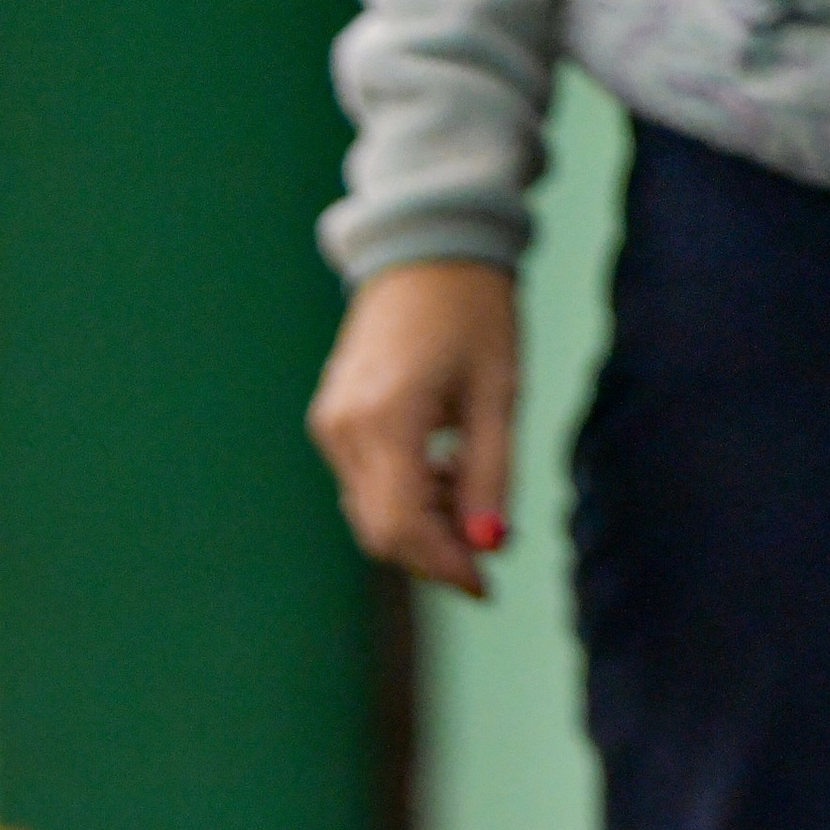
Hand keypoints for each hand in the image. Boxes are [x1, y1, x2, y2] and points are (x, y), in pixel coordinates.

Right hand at [308, 261, 517, 597]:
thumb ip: (490, 475)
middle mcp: (346, 428)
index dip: (444, 565)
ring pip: (371, 512)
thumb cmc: (473, 309)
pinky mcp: (331, 419)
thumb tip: (488, 545)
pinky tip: (440, 467)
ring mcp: (332, 424)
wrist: (426, 245)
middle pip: (383, 530)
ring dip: (422, 522)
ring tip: (468, 487)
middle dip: (435, 550)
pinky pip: (363, 483)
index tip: (484, 583)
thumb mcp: (497, 395)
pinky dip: (404, 494)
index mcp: (388, 417)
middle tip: (486, 545)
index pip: (405, 525)